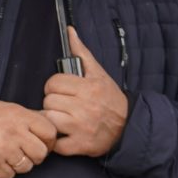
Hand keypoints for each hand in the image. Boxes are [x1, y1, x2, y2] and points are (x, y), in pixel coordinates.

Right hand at [0, 99, 56, 177]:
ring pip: (26, 167)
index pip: (50, 132)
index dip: (49, 140)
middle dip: (35, 156)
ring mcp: (3, 149)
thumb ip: (25, 117)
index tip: (43, 143)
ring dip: (19, 165)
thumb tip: (46, 127)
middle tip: (25, 153)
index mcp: (19, 116)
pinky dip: (4, 173)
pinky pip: (9, 176)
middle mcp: (13, 132)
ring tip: (7, 157)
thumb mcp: (3, 108)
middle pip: (41, 153)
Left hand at [44, 27, 128, 155]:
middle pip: (49, 101)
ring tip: (63, 119)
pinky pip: (56, 144)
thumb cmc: (109, 99)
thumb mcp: (98, 74)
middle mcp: (85, 107)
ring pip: (49, 120)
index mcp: (88, 88)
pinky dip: (58, 142)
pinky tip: (67, 135)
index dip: (55, 87)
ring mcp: (82, 128)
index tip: (63, 91)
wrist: (129, 126)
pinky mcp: (80, 146)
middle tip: (65, 105)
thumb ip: (81, 53)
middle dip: (54, 103)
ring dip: (53, 121)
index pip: (53, 83)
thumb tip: (70, 31)